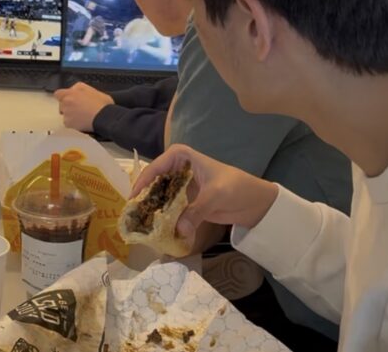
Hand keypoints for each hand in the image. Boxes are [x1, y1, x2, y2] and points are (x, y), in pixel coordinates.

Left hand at [54, 82, 113, 131]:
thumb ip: (79, 88)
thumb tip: (75, 89)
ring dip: (70, 114)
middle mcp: (66, 102)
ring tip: (81, 115)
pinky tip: (81, 121)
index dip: (62, 96)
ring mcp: (66, 113)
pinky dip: (73, 123)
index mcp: (71, 93)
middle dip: (68, 106)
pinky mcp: (68, 123)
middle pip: (61, 104)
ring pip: (64, 114)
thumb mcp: (92, 89)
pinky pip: (68, 123)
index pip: (58, 93)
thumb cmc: (101, 105)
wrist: (104, 118)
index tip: (66, 98)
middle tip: (78, 108)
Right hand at [131, 145, 278, 245]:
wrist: (254, 202)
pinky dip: (161, 217)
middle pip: (153, 182)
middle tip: (132, 215)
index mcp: (181, 157)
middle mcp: (175, 169)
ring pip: (157, 196)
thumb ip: (196, 211)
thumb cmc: (237, 188)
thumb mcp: (216, 196)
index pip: (156, 167)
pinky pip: (166, 208)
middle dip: (143, 198)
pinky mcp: (182, 201)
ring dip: (150, 209)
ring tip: (139, 223)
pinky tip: (153, 228)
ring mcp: (178, 186)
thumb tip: (179, 230)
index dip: (143, 182)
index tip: (134, 199)